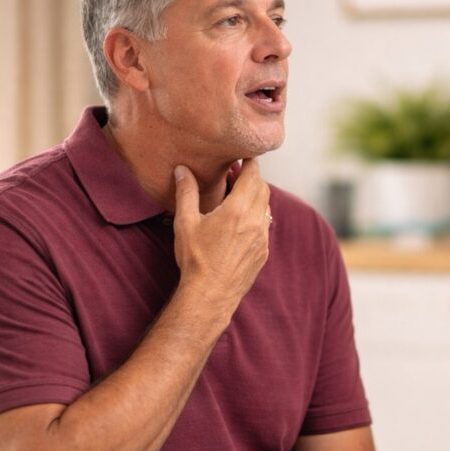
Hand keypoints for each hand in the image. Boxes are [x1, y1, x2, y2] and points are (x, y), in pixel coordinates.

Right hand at [172, 159, 270, 315]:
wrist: (211, 295)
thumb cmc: (196, 260)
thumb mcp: (185, 223)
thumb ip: (186, 193)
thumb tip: (182, 170)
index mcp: (237, 210)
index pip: (253, 176)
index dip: (251, 162)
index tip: (245, 155)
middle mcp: (255, 221)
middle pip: (263, 189)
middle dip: (253, 178)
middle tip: (239, 172)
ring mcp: (262, 238)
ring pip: (267, 207)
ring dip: (257, 197)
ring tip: (239, 195)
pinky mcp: (264, 252)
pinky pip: (265, 226)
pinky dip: (258, 216)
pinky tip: (243, 220)